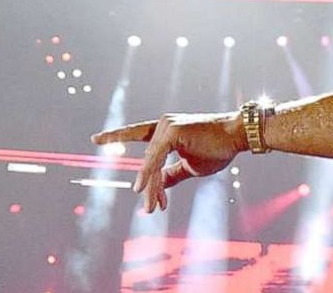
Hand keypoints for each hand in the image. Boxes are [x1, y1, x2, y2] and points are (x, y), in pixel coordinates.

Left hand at [90, 112, 245, 212]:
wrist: (237, 136)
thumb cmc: (218, 148)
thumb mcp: (191, 165)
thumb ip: (172, 173)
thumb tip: (157, 185)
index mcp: (167, 130)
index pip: (137, 133)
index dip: (116, 136)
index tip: (95, 139)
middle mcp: (163, 125)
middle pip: (147, 161)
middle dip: (148, 186)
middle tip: (150, 209)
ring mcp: (166, 127)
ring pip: (150, 163)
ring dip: (151, 188)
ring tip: (151, 208)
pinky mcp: (171, 133)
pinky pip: (155, 160)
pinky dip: (148, 176)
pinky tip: (142, 191)